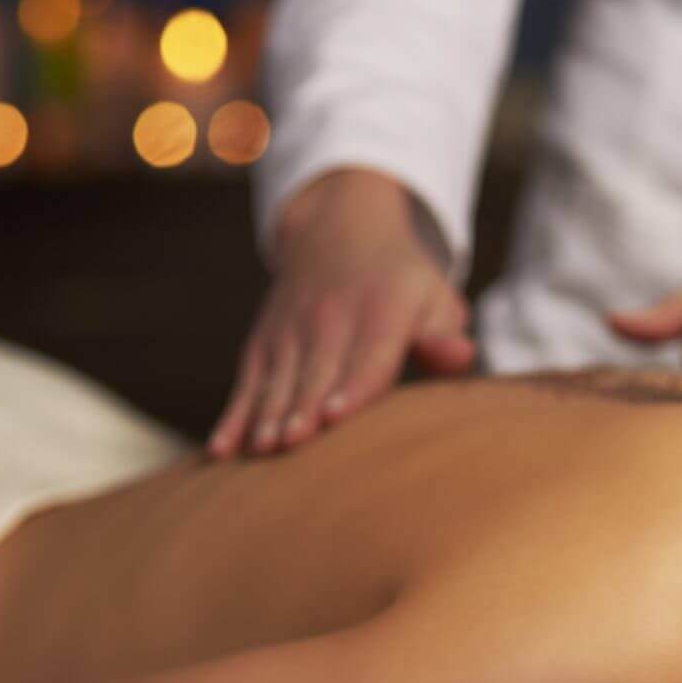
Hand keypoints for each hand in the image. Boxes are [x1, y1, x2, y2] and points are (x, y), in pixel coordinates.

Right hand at [211, 169, 475, 457]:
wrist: (336, 231)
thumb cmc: (401, 285)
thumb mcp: (433, 297)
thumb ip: (444, 333)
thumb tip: (461, 355)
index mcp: (380, 312)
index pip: (368, 357)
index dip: (352, 387)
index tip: (335, 415)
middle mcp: (331, 320)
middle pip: (316, 373)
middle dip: (302, 409)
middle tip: (291, 442)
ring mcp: (291, 332)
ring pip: (279, 382)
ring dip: (266, 416)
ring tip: (260, 450)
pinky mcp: (263, 345)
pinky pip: (248, 385)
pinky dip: (233, 418)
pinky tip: (220, 451)